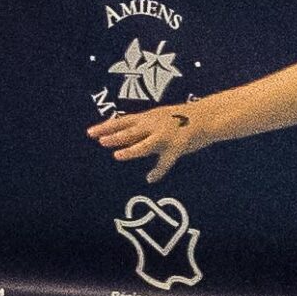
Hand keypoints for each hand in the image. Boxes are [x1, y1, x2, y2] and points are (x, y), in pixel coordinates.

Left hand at [87, 102, 211, 182]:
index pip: (122, 121)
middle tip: (100, 141)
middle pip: (130, 131)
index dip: (105, 127)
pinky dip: (157, 171)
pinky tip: (150, 178)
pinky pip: (165, 162)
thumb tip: (120, 141)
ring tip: (118, 156)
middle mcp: (154, 125)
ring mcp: (166, 136)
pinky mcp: (177, 147)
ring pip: (145, 144)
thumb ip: (141, 130)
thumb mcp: (158, 119)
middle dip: (115, 136)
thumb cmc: (180, 118)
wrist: (207, 117)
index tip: (89, 132)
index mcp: (148, 117)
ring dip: (131, 150)